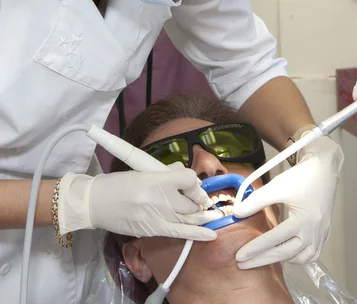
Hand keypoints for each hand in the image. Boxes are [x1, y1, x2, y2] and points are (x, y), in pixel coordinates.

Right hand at [58, 162, 220, 239]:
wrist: (94, 203)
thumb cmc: (117, 184)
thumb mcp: (142, 171)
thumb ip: (165, 173)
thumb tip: (184, 174)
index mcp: (155, 179)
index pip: (188, 178)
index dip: (194, 181)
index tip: (192, 183)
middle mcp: (157, 198)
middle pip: (190, 200)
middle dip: (198, 200)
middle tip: (200, 199)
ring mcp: (155, 216)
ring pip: (188, 217)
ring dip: (201, 216)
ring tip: (214, 215)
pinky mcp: (151, 230)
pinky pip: (178, 232)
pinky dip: (196, 234)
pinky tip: (210, 234)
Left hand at [233, 136, 343, 268]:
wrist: (323, 168)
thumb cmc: (301, 176)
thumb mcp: (276, 186)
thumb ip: (256, 201)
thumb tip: (237, 213)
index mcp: (302, 220)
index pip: (274, 239)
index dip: (255, 248)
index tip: (239, 257)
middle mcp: (313, 231)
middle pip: (285, 253)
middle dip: (262, 259)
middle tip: (243, 264)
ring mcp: (321, 233)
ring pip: (302, 258)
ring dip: (284, 260)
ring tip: (266, 257)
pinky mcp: (325, 231)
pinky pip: (313, 253)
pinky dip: (300, 257)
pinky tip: (290, 254)